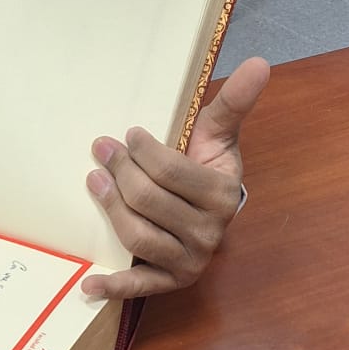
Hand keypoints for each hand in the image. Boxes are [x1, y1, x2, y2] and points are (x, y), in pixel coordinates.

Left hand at [80, 57, 270, 300]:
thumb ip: (234, 102)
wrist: (212, 211)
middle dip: (119, 173)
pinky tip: (89, 285)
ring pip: (138, 237)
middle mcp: (210, 233)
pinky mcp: (170, 282)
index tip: (128, 134)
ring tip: (92, 182)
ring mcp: (190, 261)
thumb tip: (260, 62)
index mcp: (222, 195)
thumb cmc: (206, 166)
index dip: (143, 150)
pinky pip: (140, 287)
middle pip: (148, 202)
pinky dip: (114, 287)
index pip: (171, 172)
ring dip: (109, 209)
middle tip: (101, 151)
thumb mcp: (218, 134)